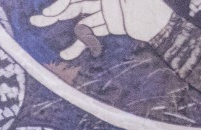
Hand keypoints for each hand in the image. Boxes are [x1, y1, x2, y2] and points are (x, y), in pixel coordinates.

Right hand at [30, 0, 174, 55]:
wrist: (163, 24)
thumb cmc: (146, 5)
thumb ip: (101, 0)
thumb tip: (78, 9)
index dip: (62, 3)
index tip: (50, 12)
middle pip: (74, 5)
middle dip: (55, 13)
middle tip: (37, 21)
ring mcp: (105, 12)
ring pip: (80, 20)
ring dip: (65, 32)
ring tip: (47, 41)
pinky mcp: (110, 25)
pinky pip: (92, 32)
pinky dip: (80, 43)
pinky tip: (68, 54)